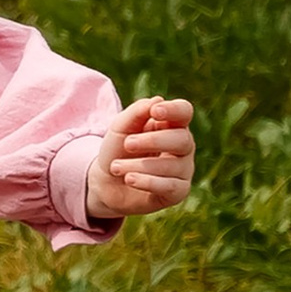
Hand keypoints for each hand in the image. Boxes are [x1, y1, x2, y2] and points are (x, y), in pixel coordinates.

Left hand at [86, 96, 195, 222]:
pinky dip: (147, 181)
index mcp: (171, 124)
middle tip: (127, 144)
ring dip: (139, 165)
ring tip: (116, 167)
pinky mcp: (179, 191)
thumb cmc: (117, 150)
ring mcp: (184, 169)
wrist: (106, 183)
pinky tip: (129, 179)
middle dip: (152, 141)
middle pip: (182, 139)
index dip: (174, 110)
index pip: (184, 111)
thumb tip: (158, 100)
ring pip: (172, 165)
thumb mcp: (120, 127)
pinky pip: (170, 186)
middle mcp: (183, 146)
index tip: (155, 111)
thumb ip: (137, 112)